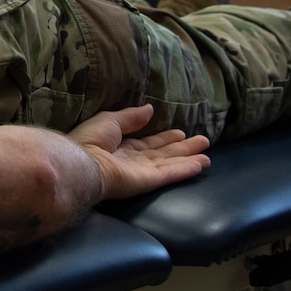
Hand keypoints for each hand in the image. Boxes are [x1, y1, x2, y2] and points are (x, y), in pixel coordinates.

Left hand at [67, 104, 210, 201]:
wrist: (82, 162)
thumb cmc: (90, 139)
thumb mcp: (110, 121)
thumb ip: (131, 117)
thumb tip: (150, 109)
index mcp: (121, 147)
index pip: (148, 143)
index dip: (165, 138)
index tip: (181, 132)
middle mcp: (133, 161)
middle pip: (164, 154)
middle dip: (183, 149)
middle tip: (203, 142)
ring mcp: (142, 172)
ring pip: (171, 165)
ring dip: (189, 160)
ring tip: (207, 156)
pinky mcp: (148, 181)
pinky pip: (170, 174)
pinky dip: (185, 170)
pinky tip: (200, 165)